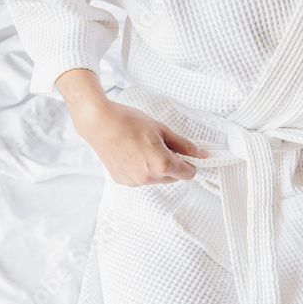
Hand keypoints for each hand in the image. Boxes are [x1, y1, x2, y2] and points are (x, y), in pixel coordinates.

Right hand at [69, 98, 208, 186]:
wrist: (99, 123)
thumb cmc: (128, 122)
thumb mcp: (162, 129)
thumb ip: (184, 145)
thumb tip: (202, 154)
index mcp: (162, 164)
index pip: (188, 174)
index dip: (190, 163)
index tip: (186, 155)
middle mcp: (148, 178)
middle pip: (173, 178)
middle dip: (172, 165)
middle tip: (161, 146)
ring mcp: (134, 181)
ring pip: (156, 179)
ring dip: (156, 168)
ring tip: (144, 147)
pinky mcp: (123, 181)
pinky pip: (140, 179)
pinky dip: (141, 169)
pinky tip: (132, 153)